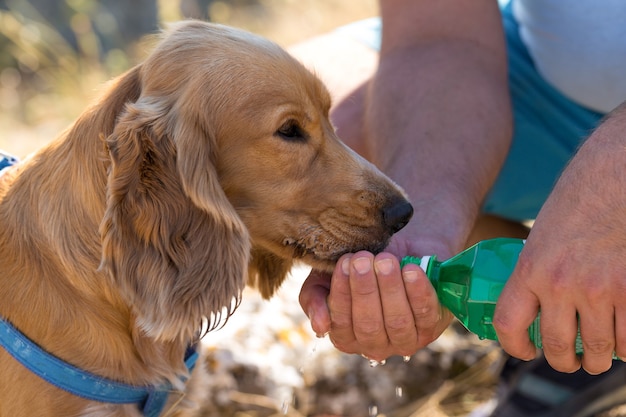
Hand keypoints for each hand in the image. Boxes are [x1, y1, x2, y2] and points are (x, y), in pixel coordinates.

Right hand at [299, 240, 453, 361]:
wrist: (404, 244)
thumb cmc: (363, 263)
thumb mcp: (329, 275)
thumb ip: (315, 297)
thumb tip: (320, 326)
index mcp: (347, 336)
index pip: (341, 325)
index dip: (342, 294)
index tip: (344, 264)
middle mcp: (376, 345)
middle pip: (369, 326)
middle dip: (365, 290)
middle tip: (363, 258)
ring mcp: (406, 339)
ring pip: (397, 322)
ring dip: (390, 289)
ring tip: (385, 260)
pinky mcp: (432, 326)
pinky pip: (425, 313)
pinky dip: (418, 291)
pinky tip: (410, 270)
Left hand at [494, 104, 625, 374]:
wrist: (618, 171)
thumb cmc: (582, 195)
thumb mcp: (545, 233)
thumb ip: (539, 271)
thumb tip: (539, 307)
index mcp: (530, 268)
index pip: (509, 324)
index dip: (515, 346)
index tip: (525, 350)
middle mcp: (561, 284)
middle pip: (558, 346)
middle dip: (563, 361)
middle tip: (570, 360)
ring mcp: (601, 289)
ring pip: (598, 349)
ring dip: (598, 358)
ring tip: (599, 355)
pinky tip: (625, 340)